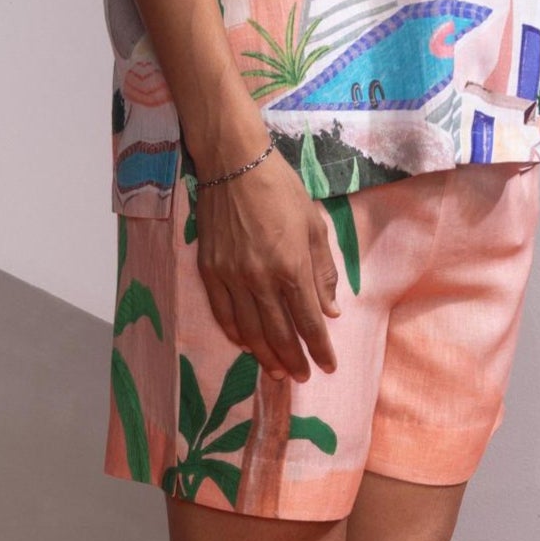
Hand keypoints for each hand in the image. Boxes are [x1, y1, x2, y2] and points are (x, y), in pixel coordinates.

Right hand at [193, 150, 342, 381]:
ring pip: (249, 330)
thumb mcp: (313, 226)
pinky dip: (235, 333)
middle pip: (279, 333)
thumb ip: (322, 272)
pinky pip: (222, 313)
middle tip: (301, 377)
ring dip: (265, 355)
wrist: (233, 164)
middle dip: (294, 359)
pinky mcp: (209, 270)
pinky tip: (246, 345)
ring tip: (277, 371)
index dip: (320, 349)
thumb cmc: (281, 189)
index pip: (309, 321)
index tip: (327, 367)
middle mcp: (260, 278)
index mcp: (292, 266)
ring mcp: (231, 276)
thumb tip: (330, 311)